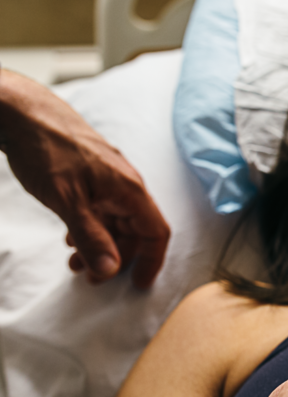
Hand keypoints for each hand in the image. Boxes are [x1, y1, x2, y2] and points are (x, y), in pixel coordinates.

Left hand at [0, 69, 168, 287]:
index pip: (156, 233)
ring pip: (116, 221)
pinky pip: (102, 209)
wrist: (23, 112)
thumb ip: (91, 237)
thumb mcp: (67, 200)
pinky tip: (71, 236)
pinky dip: (91, 228)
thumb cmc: (48, 149)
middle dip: (117, 258)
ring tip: (75, 262)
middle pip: (136, 231)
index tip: (136, 284)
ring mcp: (110, 178)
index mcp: (129, 190)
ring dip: (101, 245)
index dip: (150, 261)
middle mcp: (126, 184)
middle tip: (92, 279)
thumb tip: (111, 269)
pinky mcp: (93, 174)